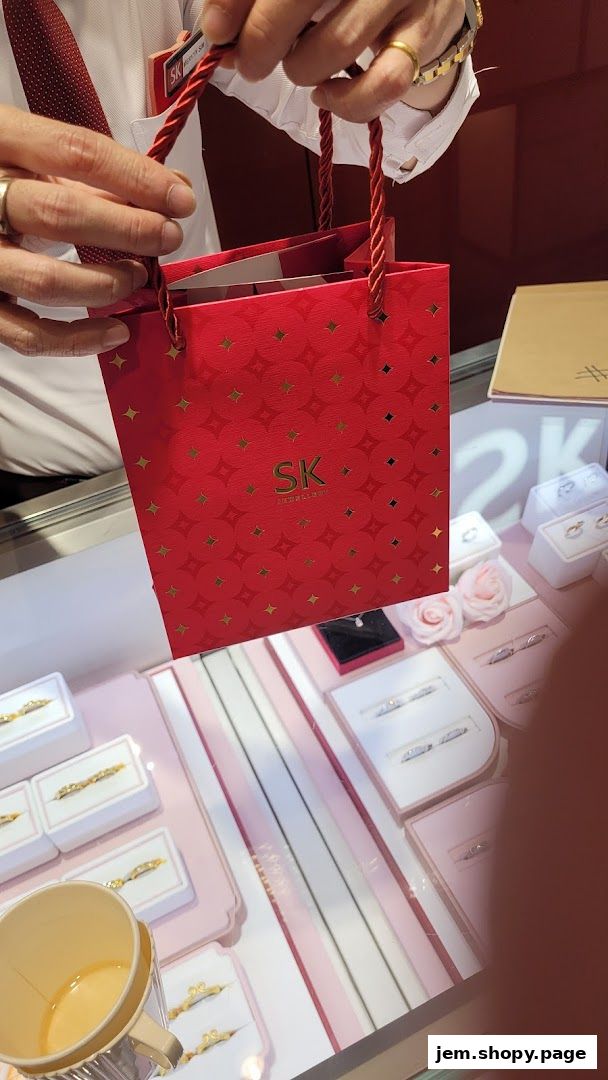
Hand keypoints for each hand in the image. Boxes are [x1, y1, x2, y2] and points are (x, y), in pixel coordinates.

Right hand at [0, 106, 195, 356]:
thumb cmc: (2, 181)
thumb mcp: (33, 157)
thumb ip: (97, 173)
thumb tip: (176, 189)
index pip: (74, 152)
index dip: (135, 178)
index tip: (181, 200)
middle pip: (59, 214)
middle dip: (127, 230)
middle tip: (166, 237)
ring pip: (45, 280)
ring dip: (106, 283)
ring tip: (138, 276)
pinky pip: (30, 336)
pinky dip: (80, 339)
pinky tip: (117, 331)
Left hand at [201, 0, 465, 120]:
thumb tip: (216, 29)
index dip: (235, 3)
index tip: (215, 31)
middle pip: (297, 1)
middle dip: (260, 44)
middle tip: (250, 63)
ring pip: (336, 46)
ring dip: (302, 70)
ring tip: (297, 65)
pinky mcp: (422, 31)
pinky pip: (385, 82)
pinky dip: (348, 101)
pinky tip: (326, 94)